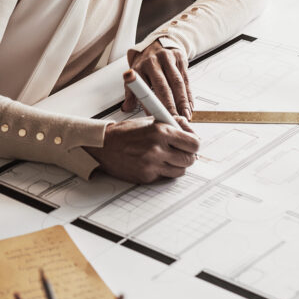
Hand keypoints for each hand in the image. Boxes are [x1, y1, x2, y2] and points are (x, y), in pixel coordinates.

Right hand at [84, 116, 200, 183]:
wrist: (104, 146)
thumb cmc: (125, 133)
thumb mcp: (149, 121)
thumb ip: (171, 123)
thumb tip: (188, 129)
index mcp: (161, 131)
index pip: (193, 143)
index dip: (194, 145)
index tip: (191, 145)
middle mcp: (157, 148)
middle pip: (189, 159)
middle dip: (187, 156)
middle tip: (180, 152)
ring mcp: (152, 164)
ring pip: (180, 171)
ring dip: (176, 165)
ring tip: (167, 158)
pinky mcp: (147, 176)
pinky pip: (166, 177)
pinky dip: (164, 172)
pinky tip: (155, 164)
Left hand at [124, 40, 193, 118]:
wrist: (157, 42)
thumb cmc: (146, 62)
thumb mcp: (135, 74)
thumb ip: (131, 92)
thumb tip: (126, 108)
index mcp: (139, 67)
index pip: (144, 88)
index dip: (150, 104)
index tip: (155, 116)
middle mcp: (153, 62)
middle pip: (163, 86)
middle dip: (169, 105)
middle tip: (173, 119)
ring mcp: (168, 59)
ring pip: (177, 82)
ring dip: (182, 101)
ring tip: (185, 115)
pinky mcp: (180, 59)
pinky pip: (186, 79)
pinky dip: (189, 95)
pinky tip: (190, 105)